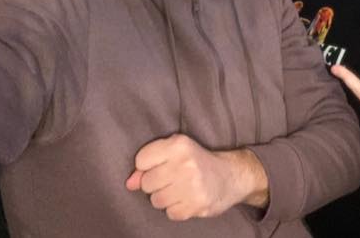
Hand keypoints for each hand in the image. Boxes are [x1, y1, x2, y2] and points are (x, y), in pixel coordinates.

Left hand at [126, 134, 267, 220]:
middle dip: (155, 184)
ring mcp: (192, 186)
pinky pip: (170, 214)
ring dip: (164, 198)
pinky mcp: (197, 205)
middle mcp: (185, 163)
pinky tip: (186, 199)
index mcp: (178, 145)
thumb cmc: (196, 162)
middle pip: (147, 183)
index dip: (146, 166)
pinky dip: (176, 209)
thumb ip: (149, 164)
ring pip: (156, 201)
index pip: (141, 160)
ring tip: (179, 190)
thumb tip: (129, 184)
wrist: (230, 176)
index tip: (160, 166)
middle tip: (171, 180)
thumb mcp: (175, 152)